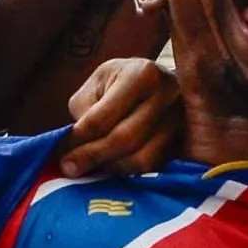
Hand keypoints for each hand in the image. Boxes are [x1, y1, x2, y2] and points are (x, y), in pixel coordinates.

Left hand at [60, 57, 182, 176]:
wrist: (166, 83)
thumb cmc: (124, 81)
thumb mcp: (99, 82)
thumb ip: (85, 109)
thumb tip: (73, 147)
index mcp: (142, 75)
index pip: (103, 116)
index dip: (79, 139)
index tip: (62, 153)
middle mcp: (168, 96)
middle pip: (125, 139)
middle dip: (93, 157)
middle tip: (70, 168)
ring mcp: (182, 122)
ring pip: (142, 159)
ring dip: (112, 168)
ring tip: (93, 167)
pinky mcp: (186, 143)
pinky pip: (154, 168)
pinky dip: (129, 172)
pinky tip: (114, 167)